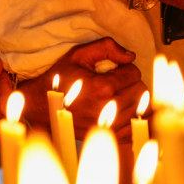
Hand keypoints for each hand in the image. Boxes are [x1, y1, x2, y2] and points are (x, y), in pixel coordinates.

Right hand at [13, 38, 145, 139]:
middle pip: (141, 91)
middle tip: (117, 82)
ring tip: (118, 95)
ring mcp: (111, 125)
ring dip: (133, 100)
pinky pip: (137, 128)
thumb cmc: (59, 79)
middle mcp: (109, 108)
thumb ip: (106, 47)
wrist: (41, 106)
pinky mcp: (110, 136)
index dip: (126, 68)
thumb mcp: (77, 55)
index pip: (134, 73)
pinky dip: (134, 118)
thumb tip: (130, 56)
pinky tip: (123, 111)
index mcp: (102, 86)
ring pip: (142, 109)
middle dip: (131, 83)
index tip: (114, 70)